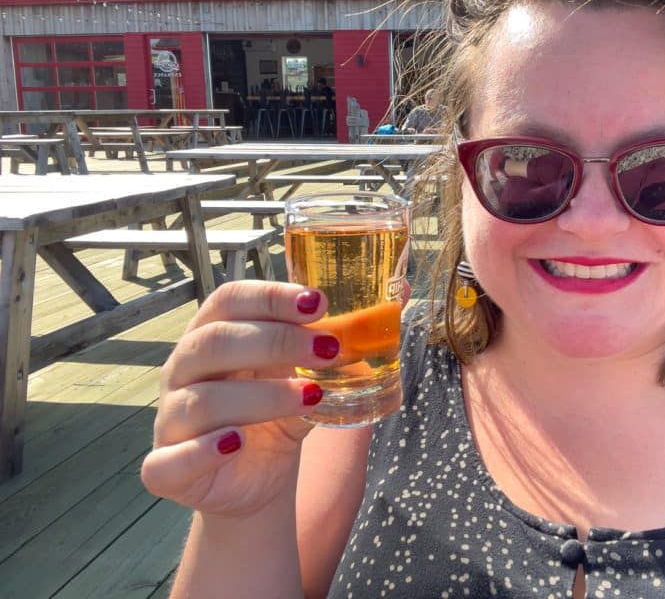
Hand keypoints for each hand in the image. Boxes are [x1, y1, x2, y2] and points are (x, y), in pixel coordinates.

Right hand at [141, 281, 337, 518]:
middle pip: (214, 341)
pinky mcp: (166, 470)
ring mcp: (170, 420)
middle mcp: (184, 371)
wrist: (258, 481)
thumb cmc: (276, 416)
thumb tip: (385, 310)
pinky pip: (168, 461)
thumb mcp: (305, 379)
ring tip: (312, 397)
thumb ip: (329, 352)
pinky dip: (202, 451)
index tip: (319, 303)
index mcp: (212, 335)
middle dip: (275, 341)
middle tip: (328, 350)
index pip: (230, 300)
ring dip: (262, 396)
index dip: (271, 297)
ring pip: (202, 400)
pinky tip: (237, 442)